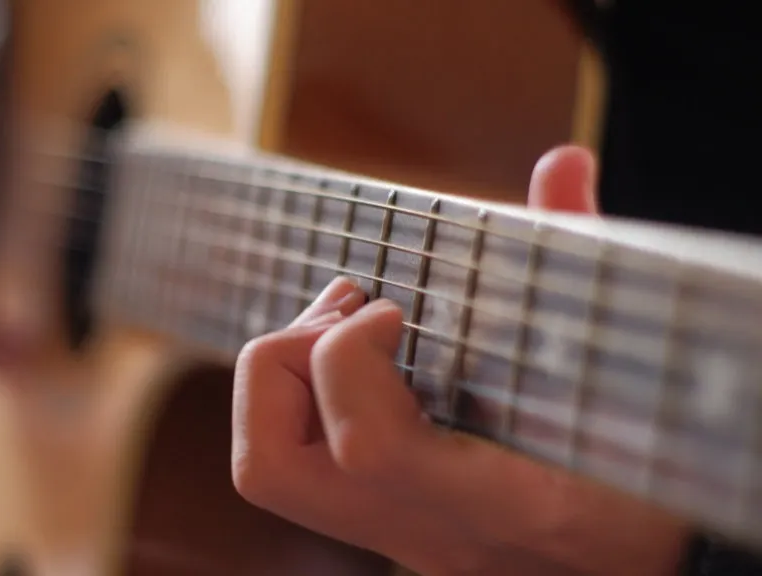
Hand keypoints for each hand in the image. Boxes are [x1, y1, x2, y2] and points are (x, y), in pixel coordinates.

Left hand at [231, 146, 691, 574]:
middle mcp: (422, 529)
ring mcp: (391, 534)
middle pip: (269, 466)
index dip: (351, 356)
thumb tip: (562, 163)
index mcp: (495, 501)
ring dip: (281, 375)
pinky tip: (361, 354)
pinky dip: (303, 392)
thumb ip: (580, 267)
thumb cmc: (645, 480)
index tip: (395, 308)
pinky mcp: (381, 523)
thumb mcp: (626, 382)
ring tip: (345, 322)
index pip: (368, 445)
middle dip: (281, 360)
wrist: (633, 571)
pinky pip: (298, 460)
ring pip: (266, 468)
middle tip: (346, 309)